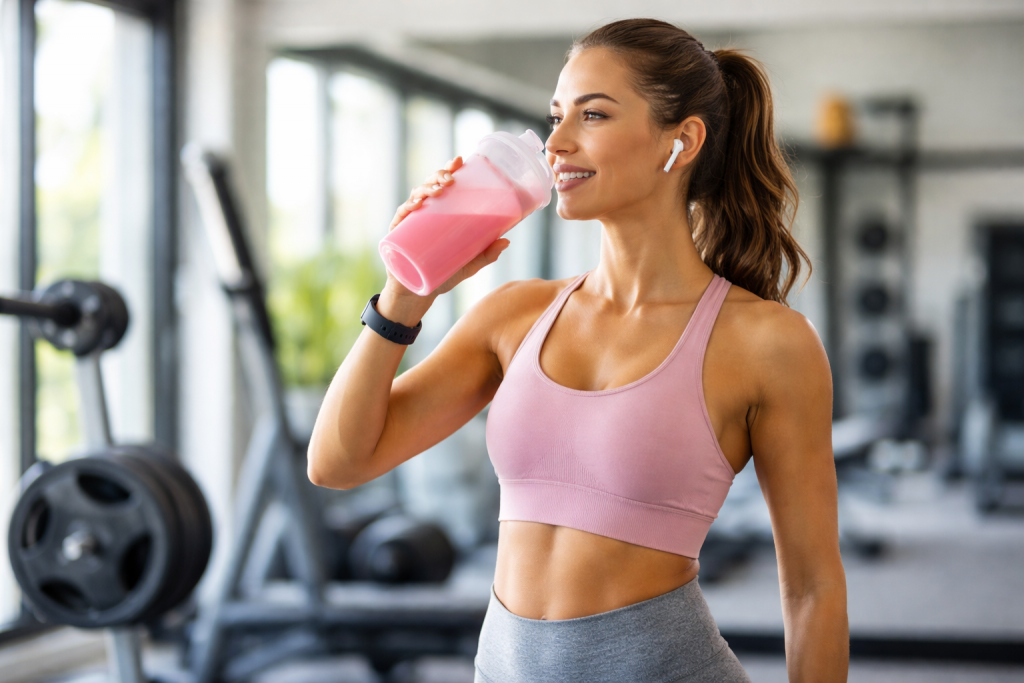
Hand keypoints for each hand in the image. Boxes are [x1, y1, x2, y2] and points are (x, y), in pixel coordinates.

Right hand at [384, 156, 510, 299]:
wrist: (418, 295)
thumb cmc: (442, 277)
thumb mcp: (468, 265)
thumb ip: (485, 255)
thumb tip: (506, 241)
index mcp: (437, 215)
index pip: (442, 186)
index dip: (448, 170)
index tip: (458, 160)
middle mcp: (422, 215)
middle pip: (428, 187)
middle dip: (438, 177)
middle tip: (451, 179)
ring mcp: (408, 224)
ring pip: (414, 198)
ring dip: (425, 189)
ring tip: (438, 190)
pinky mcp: (397, 237)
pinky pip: (400, 219)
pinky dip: (406, 210)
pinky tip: (415, 205)